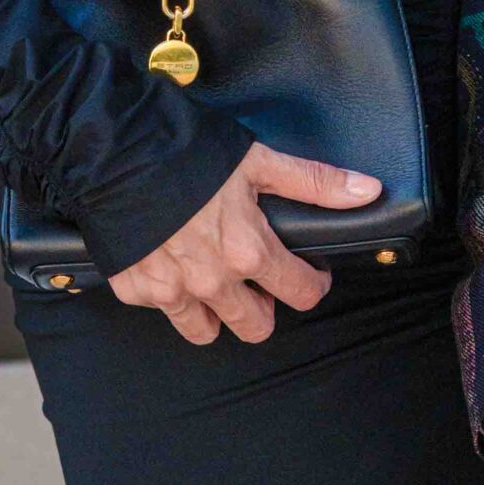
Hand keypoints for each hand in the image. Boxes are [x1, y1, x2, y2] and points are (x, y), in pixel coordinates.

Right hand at [108, 141, 380, 344]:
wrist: (115, 152)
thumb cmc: (188, 153)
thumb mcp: (258, 162)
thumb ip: (315, 183)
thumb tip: (368, 191)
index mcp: (249, 252)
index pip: (300, 294)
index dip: (312, 283)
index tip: (309, 271)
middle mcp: (213, 282)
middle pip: (256, 327)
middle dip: (265, 307)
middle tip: (260, 278)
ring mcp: (172, 292)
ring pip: (208, 331)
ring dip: (219, 312)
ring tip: (218, 279)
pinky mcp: (136, 291)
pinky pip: (166, 311)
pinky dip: (174, 294)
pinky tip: (175, 263)